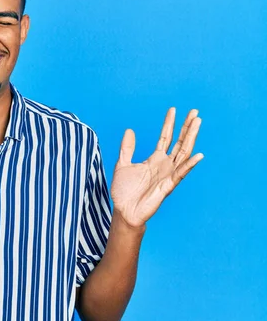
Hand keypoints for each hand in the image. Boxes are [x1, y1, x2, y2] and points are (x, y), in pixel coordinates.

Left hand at [110, 108, 202, 227]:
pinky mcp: (168, 186)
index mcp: (154, 159)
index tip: (173, 109)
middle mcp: (164, 165)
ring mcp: (168, 174)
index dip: (169, 124)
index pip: (165, 137)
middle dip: (187, 127)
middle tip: (195, 111)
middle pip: (179, 142)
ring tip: (198, 123)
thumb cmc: (124, 191)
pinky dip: (189, 165)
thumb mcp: (122, 164)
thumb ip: (127, 148)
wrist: (124, 211)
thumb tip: (129, 130)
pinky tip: (198, 155)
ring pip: (184, 153)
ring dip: (191, 138)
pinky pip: (181, 174)